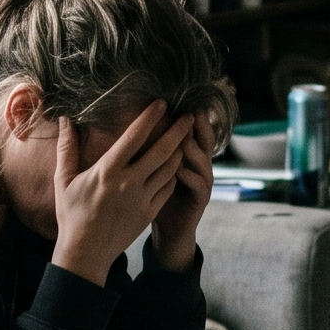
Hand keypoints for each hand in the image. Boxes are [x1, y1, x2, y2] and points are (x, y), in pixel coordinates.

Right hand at [51, 100, 190, 284]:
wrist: (85, 252)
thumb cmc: (71, 214)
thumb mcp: (63, 180)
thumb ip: (67, 148)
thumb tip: (64, 120)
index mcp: (108, 170)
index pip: (134, 136)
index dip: (150, 117)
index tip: (162, 103)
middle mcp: (129, 182)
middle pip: (162, 151)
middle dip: (179, 131)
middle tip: (190, 116)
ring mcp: (142, 199)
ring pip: (169, 169)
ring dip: (179, 152)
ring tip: (185, 139)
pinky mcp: (149, 213)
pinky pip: (167, 188)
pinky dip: (173, 175)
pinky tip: (174, 167)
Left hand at [149, 111, 213, 272]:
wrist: (170, 230)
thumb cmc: (156, 196)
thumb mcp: (152, 170)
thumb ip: (146, 148)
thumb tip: (126, 123)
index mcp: (187, 155)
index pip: (190, 130)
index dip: (188, 116)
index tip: (179, 99)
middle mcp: (198, 165)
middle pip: (204, 140)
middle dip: (199, 126)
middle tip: (191, 112)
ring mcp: (201, 182)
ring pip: (203, 161)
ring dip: (194, 150)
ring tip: (184, 139)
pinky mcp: (200, 200)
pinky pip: (199, 185)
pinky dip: (190, 176)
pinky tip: (179, 169)